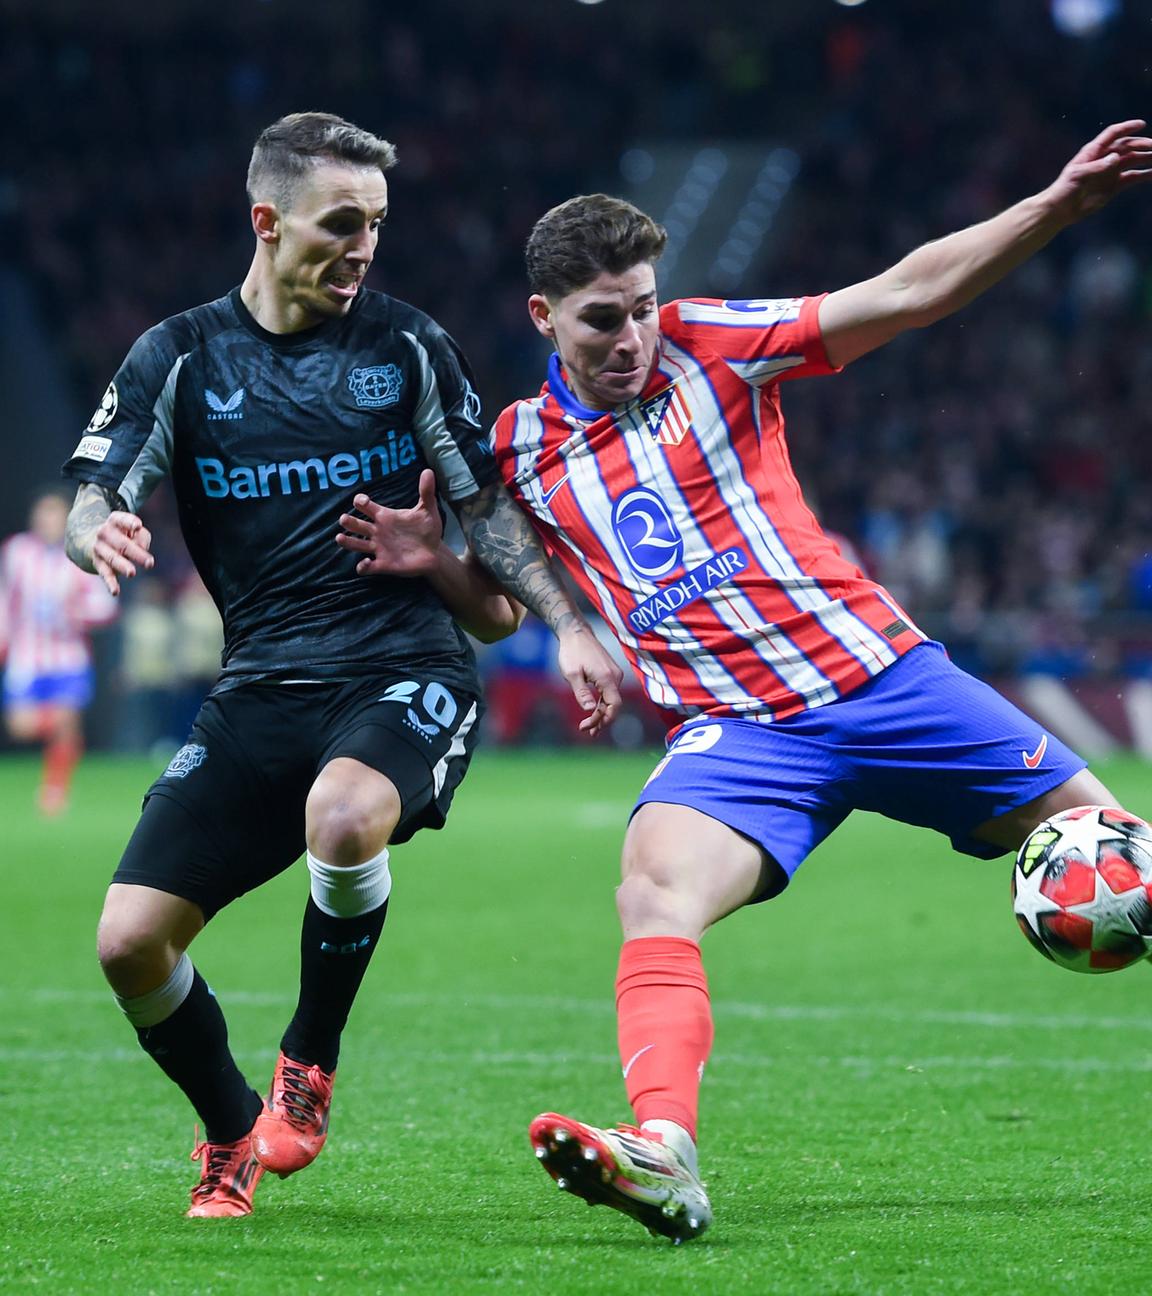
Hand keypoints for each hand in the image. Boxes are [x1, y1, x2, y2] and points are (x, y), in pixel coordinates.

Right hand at [91, 512, 152, 595]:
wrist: (90, 538)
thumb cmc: (123, 533)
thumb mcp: (134, 530)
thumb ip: (142, 537)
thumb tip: (141, 550)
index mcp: (114, 521)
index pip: (121, 520)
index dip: (130, 523)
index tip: (138, 526)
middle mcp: (103, 533)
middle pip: (122, 544)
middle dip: (136, 553)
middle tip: (150, 563)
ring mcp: (99, 549)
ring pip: (113, 558)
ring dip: (123, 566)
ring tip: (132, 573)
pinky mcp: (98, 563)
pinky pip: (105, 574)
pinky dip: (110, 583)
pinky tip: (115, 592)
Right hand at [337, 469, 442, 576]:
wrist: (435, 552)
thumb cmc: (428, 530)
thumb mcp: (428, 510)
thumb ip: (426, 492)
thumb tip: (428, 471)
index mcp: (385, 517)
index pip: (366, 506)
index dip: (361, 501)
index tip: (363, 501)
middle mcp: (378, 531)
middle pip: (356, 525)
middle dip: (349, 522)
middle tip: (344, 519)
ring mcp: (379, 548)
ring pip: (356, 544)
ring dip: (347, 542)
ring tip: (340, 538)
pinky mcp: (383, 564)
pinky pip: (367, 567)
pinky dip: (363, 566)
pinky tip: (366, 562)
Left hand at [556, 622, 623, 736]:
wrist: (576, 633)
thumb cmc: (572, 652)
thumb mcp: (572, 674)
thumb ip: (582, 693)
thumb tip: (590, 710)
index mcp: (607, 678)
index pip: (614, 706)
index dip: (603, 720)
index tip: (586, 727)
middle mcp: (615, 676)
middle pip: (614, 705)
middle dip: (602, 720)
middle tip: (587, 731)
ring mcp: (614, 674)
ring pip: (612, 700)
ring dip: (602, 714)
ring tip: (590, 727)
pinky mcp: (610, 673)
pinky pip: (609, 693)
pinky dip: (602, 704)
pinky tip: (594, 712)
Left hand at [1047, 119, 1151, 220]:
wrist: (1060, 210)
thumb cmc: (1064, 190)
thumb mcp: (1078, 176)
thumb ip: (1097, 167)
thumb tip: (1115, 158)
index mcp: (1094, 151)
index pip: (1113, 134)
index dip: (1127, 128)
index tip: (1141, 124)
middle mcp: (1105, 158)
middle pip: (1128, 146)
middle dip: (1143, 144)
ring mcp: (1111, 171)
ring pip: (1134, 160)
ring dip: (1147, 157)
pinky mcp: (1114, 185)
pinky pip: (1134, 177)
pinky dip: (1146, 175)